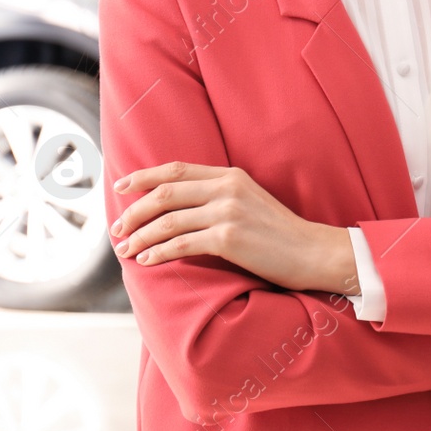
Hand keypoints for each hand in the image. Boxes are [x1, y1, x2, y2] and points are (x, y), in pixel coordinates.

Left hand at [109, 162, 340, 291]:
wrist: (314, 252)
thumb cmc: (282, 234)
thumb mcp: (251, 202)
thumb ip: (220, 197)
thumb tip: (180, 207)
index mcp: (232, 175)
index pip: (176, 169)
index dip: (143, 176)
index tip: (120, 187)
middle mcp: (227, 188)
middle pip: (165, 193)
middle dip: (134, 211)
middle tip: (117, 228)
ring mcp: (228, 212)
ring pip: (168, 220)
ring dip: (140, 235)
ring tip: (125, 249)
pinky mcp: (229, 239)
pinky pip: (180, 245)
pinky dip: (157, 253)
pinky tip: (147, 260)